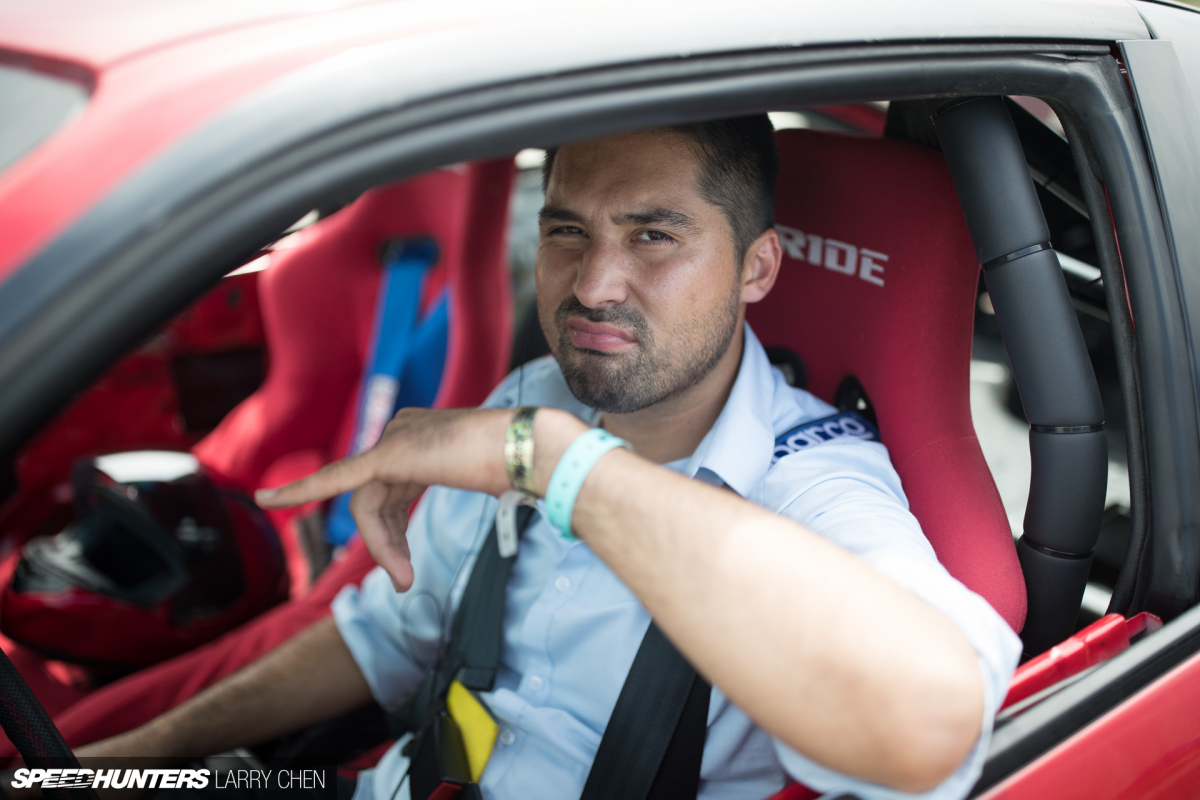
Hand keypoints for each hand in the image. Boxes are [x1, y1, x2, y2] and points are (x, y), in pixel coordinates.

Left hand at [255, 407, 585, 589]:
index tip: (400, 562)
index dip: (391, 529)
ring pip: (368, 504)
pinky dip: (300, 491)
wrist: (529, 448)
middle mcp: (401, 430)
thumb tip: (462, 505)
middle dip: (387, 542)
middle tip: (404, 580)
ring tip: (403, 578)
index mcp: (421, 436)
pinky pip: (337, 480)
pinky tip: (270, 500)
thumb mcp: (483, 480)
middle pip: (376, 499)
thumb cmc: (523, 463)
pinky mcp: (388, 454)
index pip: (392, 488)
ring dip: (383, 546)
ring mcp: (394, 438)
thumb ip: (458, 488)